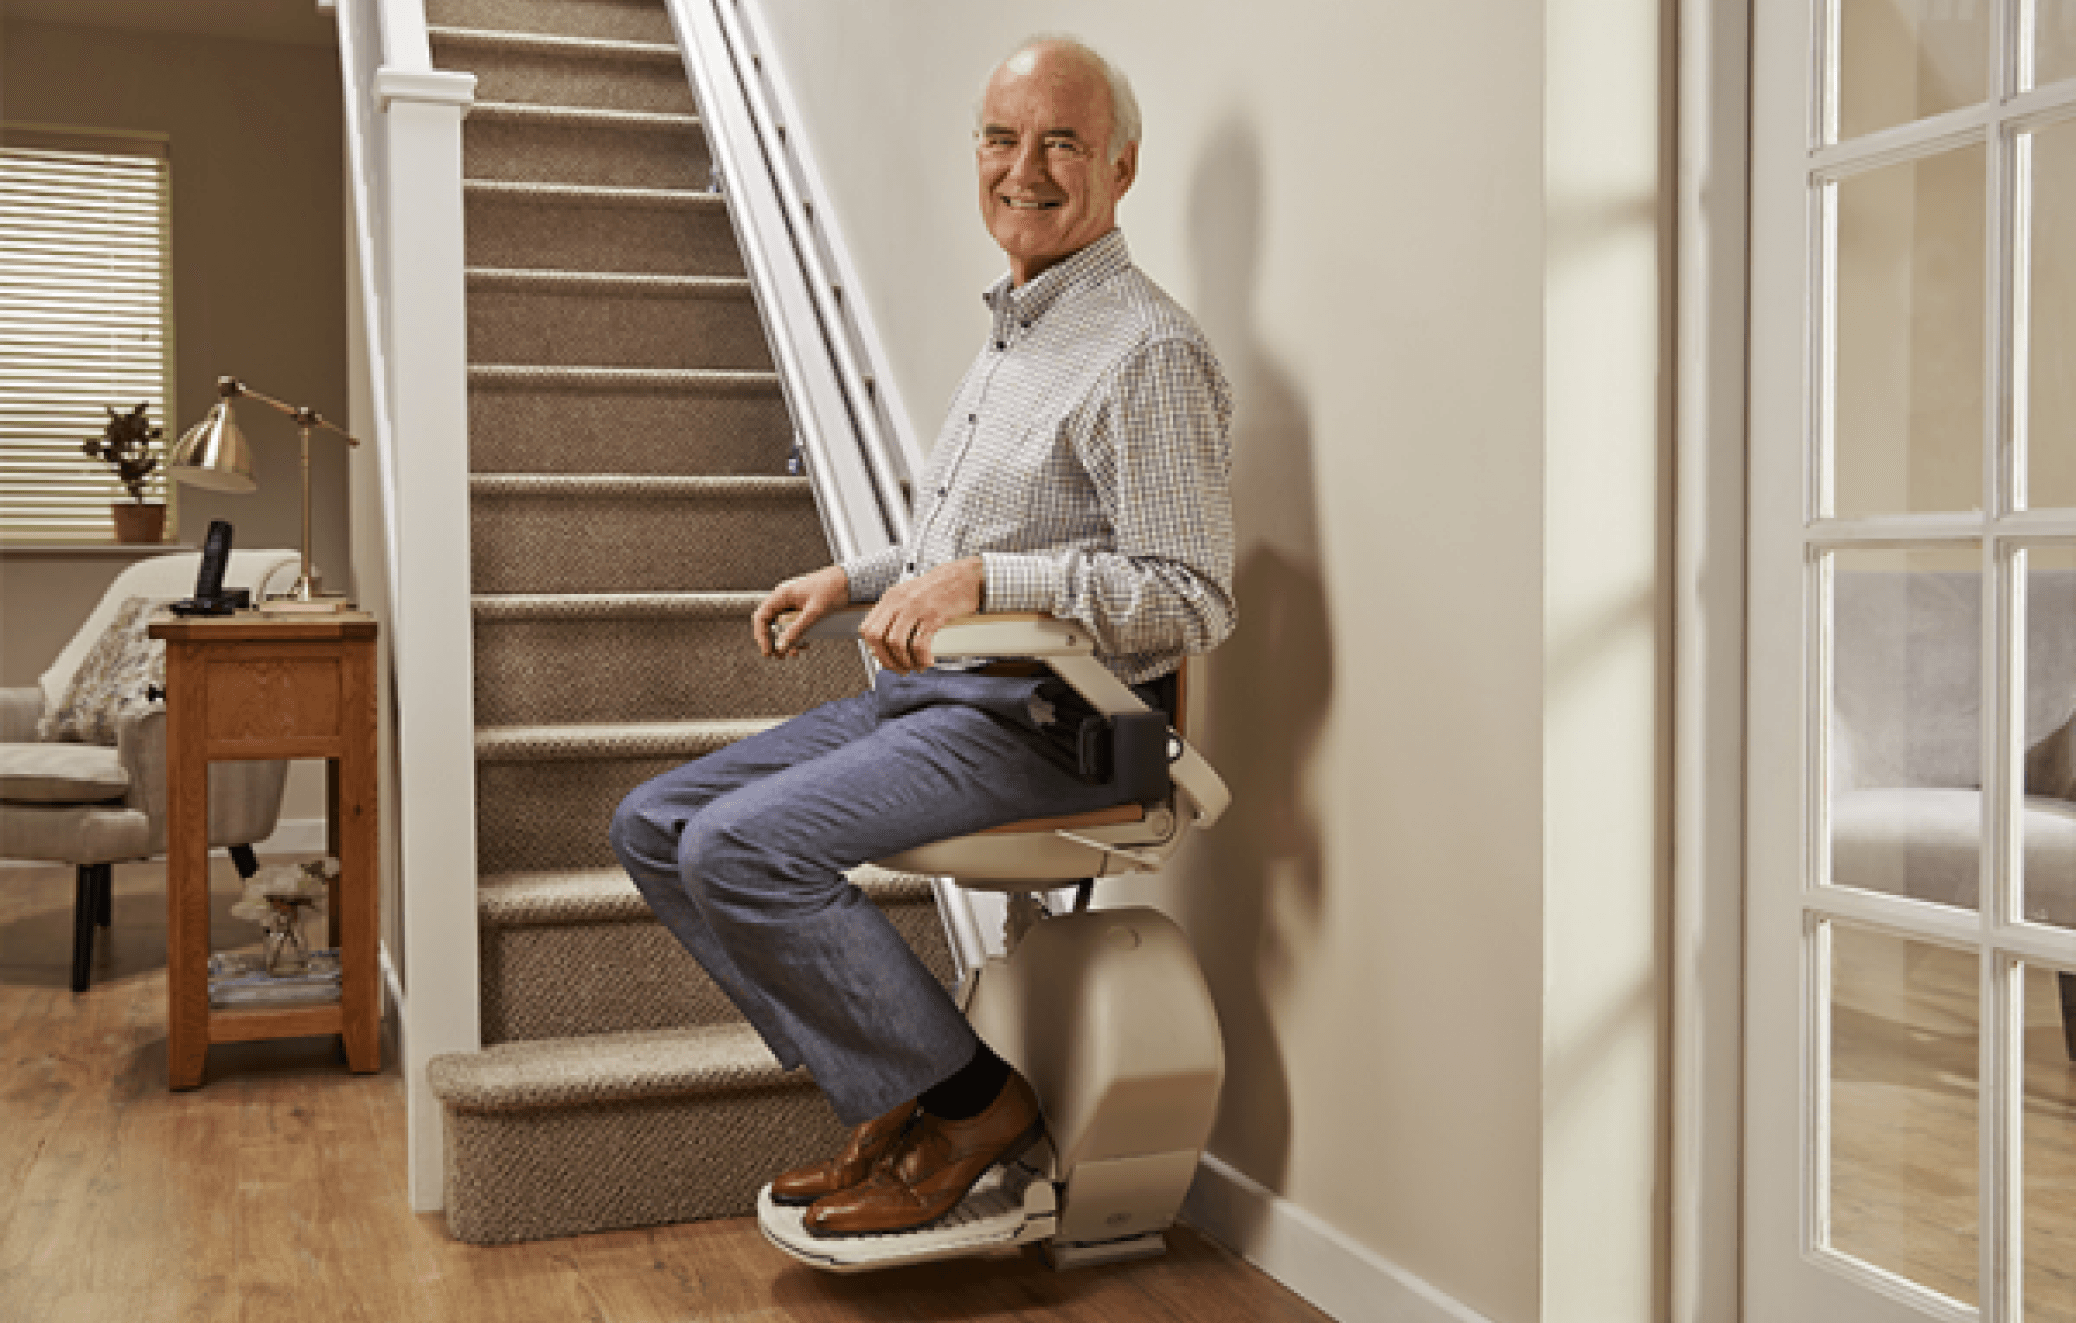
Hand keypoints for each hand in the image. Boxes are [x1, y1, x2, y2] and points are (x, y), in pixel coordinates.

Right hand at [753, 564, 849, 658]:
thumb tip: (781, 646)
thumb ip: (797, 629)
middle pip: (771, 623)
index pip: (761, 616)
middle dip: (775, 641)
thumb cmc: (834, 589)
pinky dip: (798, 635)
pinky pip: (796, 623)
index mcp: (782, 594)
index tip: (768, 651)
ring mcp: (795, 603)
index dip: (761, 635)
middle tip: (780, 656)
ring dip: (787, 640)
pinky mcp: (805, 607)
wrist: (852, 580)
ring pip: (784, 625)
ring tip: (794, 653)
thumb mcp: (814, 612)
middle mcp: (786, 598)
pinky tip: (805, 643)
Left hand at [859, 557, 983, 673]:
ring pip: (896, 643)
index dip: (873, 648)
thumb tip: (886, 639)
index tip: (884, 657)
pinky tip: (927, 662)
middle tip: (898, 668)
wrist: (965, 576)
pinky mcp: (933, 616)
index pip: (867, 628)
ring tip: (914, 667)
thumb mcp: (910, 593)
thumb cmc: (940, 587)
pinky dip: (921, 659)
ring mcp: (916, 608)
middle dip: (886, 659)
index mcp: (891, 597)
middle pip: (877, 638)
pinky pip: (919, 644)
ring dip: (904, 662)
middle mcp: (899, 602)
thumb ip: (895, 612)